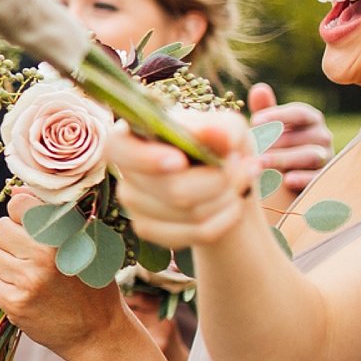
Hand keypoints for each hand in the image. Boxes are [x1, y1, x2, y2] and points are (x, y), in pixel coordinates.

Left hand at [0, 190, 130, 357]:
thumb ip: (53, 215)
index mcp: (62, 235)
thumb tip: (15, 192)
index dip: (21, 213)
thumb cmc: (92, 283)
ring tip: (26, 273)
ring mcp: (27, 281)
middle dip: (11, 239)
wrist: (98, 333)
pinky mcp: (13, 304)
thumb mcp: (86, 243)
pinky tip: (19, 289)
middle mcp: (43, 256)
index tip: (30, 225)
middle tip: (29, 254)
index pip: (18, 205)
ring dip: (3, 262)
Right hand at [108, 110, 259, 248]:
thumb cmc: (217, 146)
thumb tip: (211, 132)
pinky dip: (227, 219)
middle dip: (220, 179)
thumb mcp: (227, 128)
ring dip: (228, 197)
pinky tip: (232, 204)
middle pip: (174, 190)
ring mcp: (133, 205)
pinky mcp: (147, 230)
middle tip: (239, 163)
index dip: (148, 159)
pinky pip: (199, 232)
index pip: (120, 150)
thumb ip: (221, 127)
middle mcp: (126, 173)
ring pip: (192, 213)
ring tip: (239, 180)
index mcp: (132, 137)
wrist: (222, 182)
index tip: (181, 161)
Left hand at [248, 82, 331, 197]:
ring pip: (310, 156)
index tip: (255, 121)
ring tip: (259, 163)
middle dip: (274, 142)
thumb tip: (259, 88)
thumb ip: (266, 109)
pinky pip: (317, 177)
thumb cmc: (279, 143)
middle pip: (302, 136)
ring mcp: (326, 158)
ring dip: (283, 159)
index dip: (277, 115)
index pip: (299, 113)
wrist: (289, 175)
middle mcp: (323, 136)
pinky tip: (286, 180)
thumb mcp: (271, 126)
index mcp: (311, 119)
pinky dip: (303, 178)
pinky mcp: (324, 178)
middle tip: (251, 147)